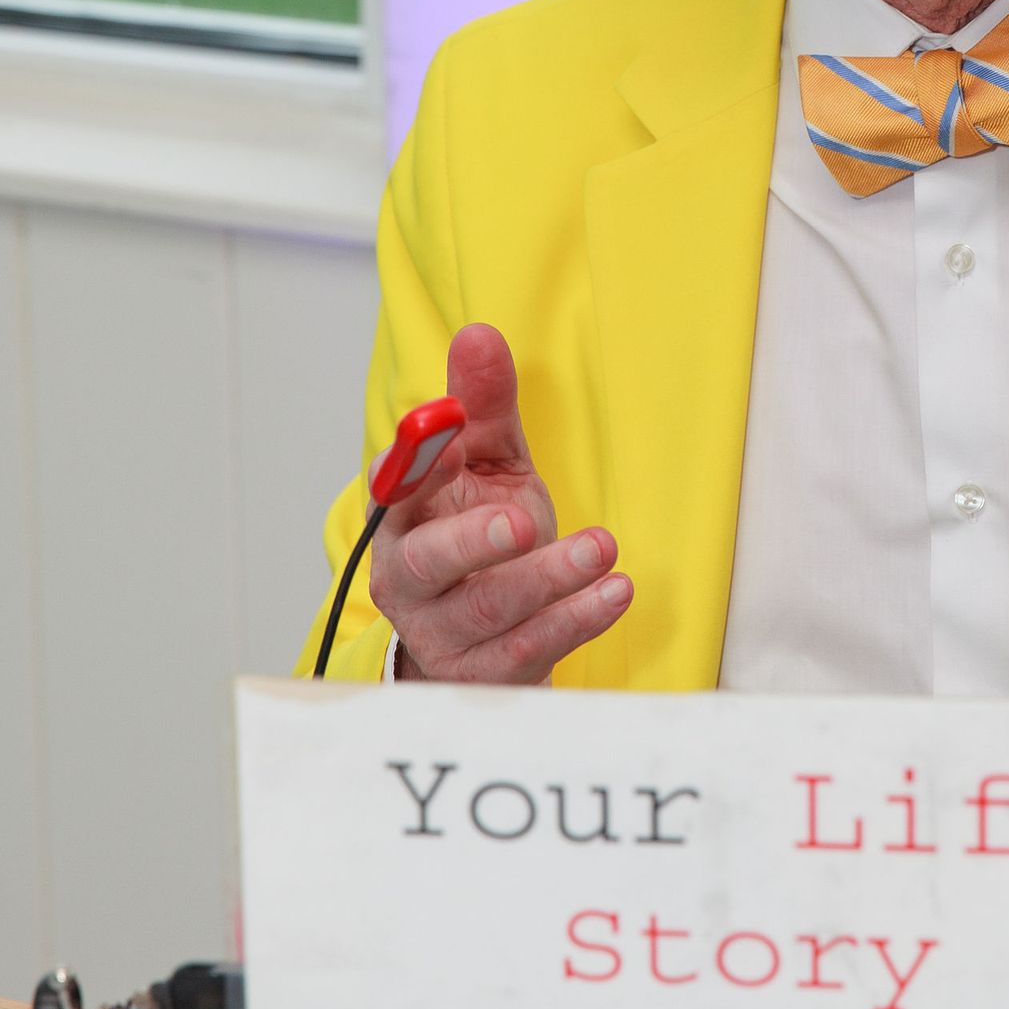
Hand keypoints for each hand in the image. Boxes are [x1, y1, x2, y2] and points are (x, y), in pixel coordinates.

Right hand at [369, 323, 630, 681]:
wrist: (487, 635)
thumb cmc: (483, 536)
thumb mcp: (488, 465)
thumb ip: (483, 405)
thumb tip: (479, 335)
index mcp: (401, 516)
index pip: (393, 487)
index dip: (418, 462)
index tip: (452, 429)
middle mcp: (409, 577)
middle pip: (427, 562)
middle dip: (473, 540)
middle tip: (519, 521)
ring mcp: (444, 632)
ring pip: (490, 608)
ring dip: (549, 577)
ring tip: (602, 548)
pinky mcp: (486, 673)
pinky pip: (531, 648)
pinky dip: (576, 620)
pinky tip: (615, 591)